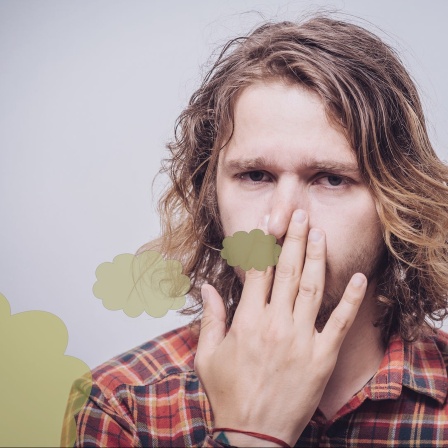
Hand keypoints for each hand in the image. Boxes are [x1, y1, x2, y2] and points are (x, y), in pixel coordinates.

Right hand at [194, 210, 366, 446]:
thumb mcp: (208, 356)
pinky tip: (358, 277)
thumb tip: (207, 287)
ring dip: (317, 258)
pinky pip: (339, 323)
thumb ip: (210, 318)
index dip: (262, 244)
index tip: (268, 223)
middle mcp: (275, 324)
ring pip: (312, 288)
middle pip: (287, 271)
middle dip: (294, 239)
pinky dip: (351, 299)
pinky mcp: (321, 357)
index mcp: (247, 321)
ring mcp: (301, 340)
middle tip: (300, 216)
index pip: (257, 271)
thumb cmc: (228, 395)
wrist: (253, 435)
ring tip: (320, 233)